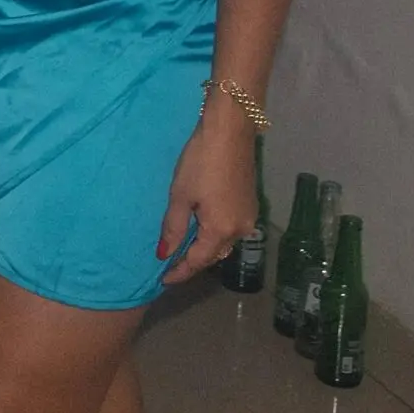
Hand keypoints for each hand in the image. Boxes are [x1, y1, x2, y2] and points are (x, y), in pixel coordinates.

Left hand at [157, 107, 256, 282]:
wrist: (230, 132)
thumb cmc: (201, 162)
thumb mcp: (180, 195)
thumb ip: (173, 227)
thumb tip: (164, 254)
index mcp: (221, 230)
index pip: (198, 261)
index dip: (180, 271)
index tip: (163, 280)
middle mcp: (241, 230)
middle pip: (214, 255)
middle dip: (193, 262)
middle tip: (170, 265)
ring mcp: (249, 217)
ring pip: (224, 243)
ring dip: (205, 249)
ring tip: (183, 250)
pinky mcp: (250, 204)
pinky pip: (231, 230)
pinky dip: (215, 235)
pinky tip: (202, 229)